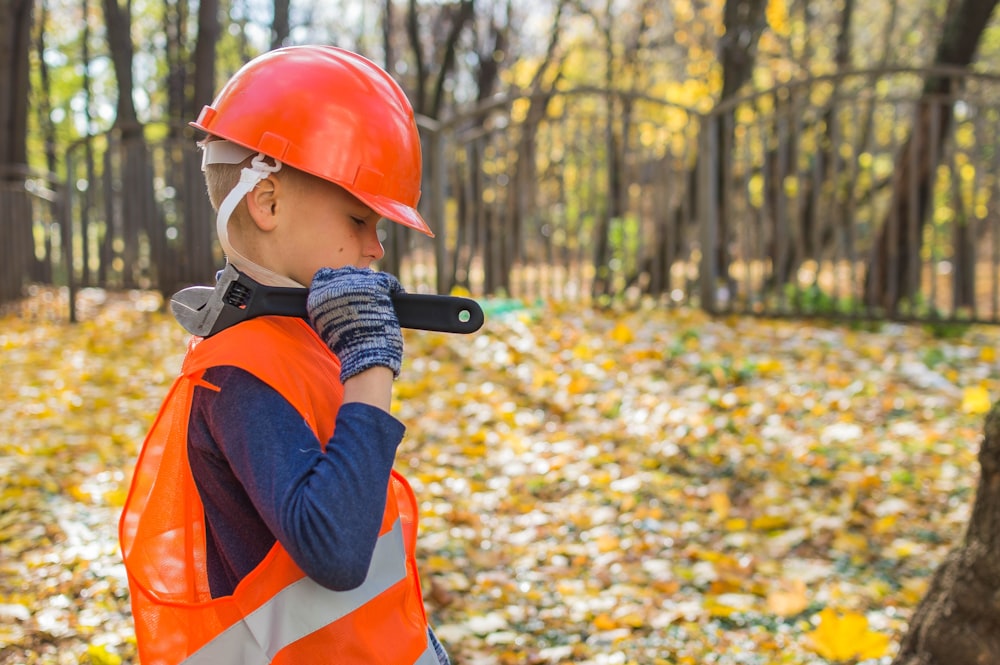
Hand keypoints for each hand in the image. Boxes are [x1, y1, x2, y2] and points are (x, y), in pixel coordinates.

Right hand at [307, 267, 403, 381]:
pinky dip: (393, 287)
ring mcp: (355, 282)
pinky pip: (387, 279)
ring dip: (371, 283)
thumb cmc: (347, 346)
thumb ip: (325, 309)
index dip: (337, 282)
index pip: (326, 275)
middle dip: (355, 282)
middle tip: (365, 298)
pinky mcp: (376, 284)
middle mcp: (335, 284)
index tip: (346, 291)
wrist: (364, 353)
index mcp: (319, 294)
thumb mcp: (326, 326)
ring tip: (378, 301)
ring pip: (365, 274)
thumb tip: (332, 301)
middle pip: (346, 273)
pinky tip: (395, 295)